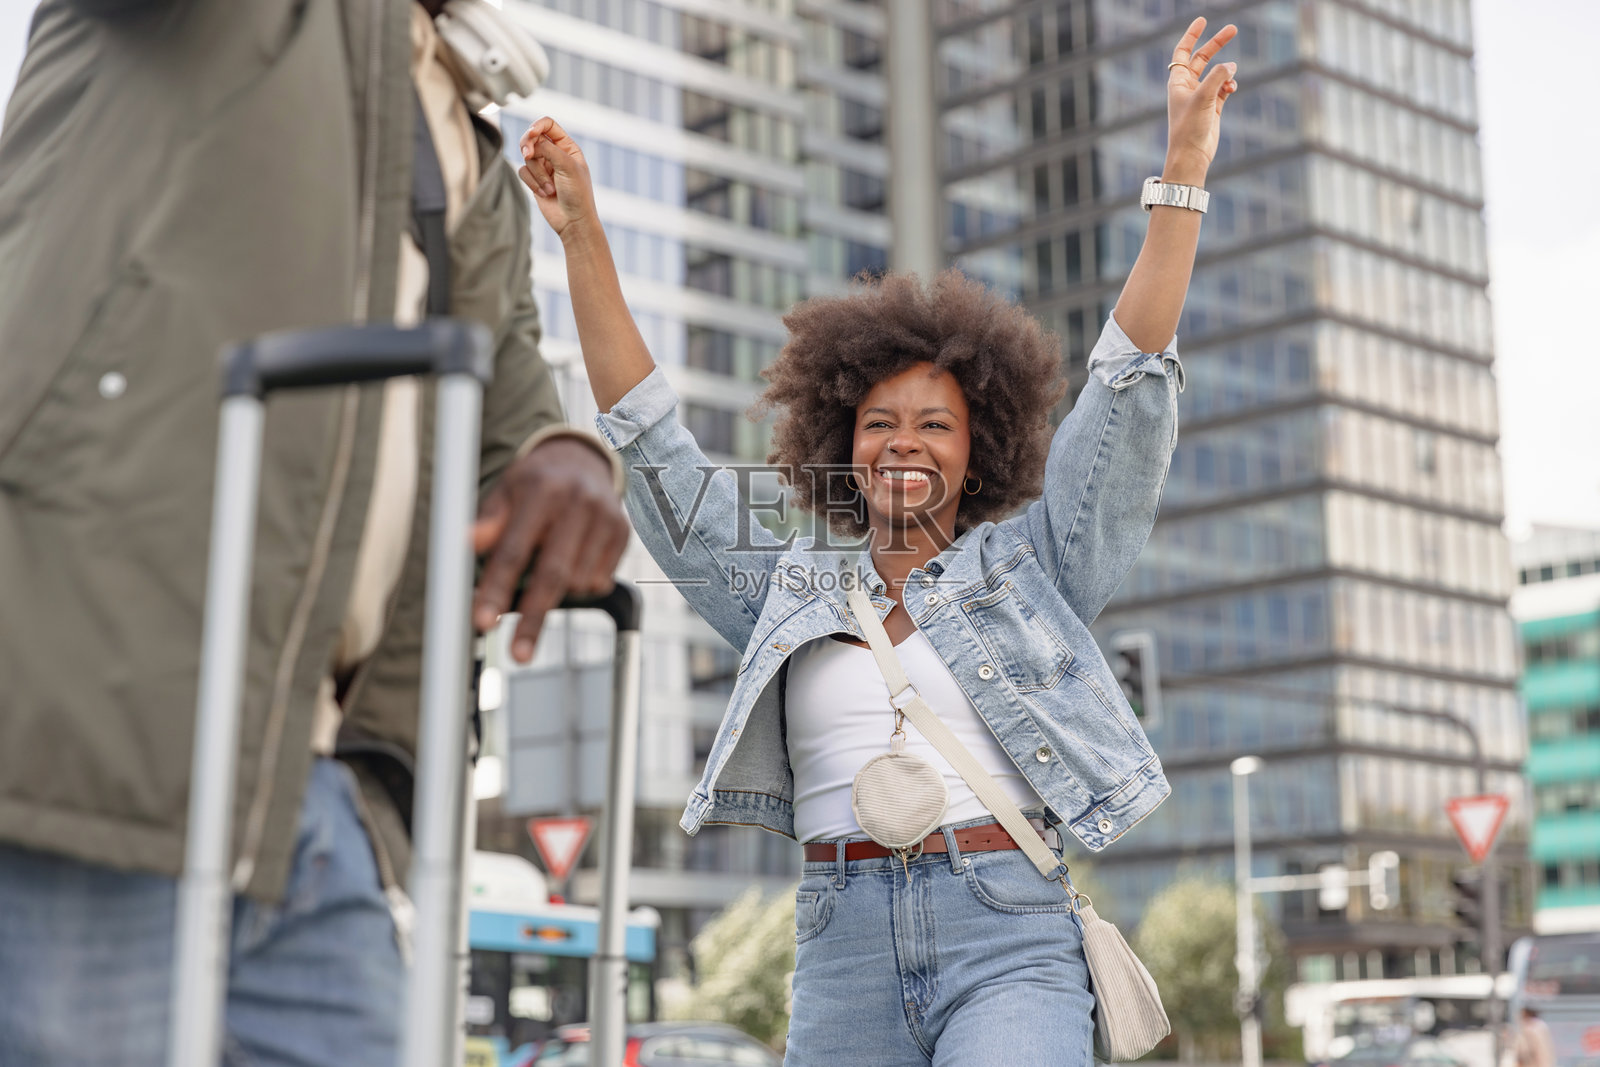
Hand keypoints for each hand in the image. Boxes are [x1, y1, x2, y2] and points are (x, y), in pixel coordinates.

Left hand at [471, 437, 629, 660]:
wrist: (580, 460)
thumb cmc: (534, 482)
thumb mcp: (505, 493)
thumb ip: (488, 522)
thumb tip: (463, 544)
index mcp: (541, 491)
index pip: (514, 549)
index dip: (497, 589)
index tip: (484, 622)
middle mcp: (578, 502)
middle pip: (553, 574)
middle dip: (533, 618)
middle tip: (519, 654)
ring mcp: (605, 517)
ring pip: (578, 582)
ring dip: (556, 593)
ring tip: (546, 568)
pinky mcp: (623, 531)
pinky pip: (599, 580)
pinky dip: (580, 584)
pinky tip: (571, 561)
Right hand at [518, 117, 595, 240]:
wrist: (573, 221)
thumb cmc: (577, 194)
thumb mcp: (567, 166)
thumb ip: (548, 149)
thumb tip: (530, 141)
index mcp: (567, 146)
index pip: (548, 125)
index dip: (537, 126)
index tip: (532, 134)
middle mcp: (555, 154)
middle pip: (532, 137)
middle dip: (529, 146)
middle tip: (528, 154)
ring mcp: (544, 166)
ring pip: (527, 157)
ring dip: (537, 173)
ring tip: (550, 188)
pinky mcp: (534, 179)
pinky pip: (523, 172)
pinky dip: (532, 183)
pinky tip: (545, 193)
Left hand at [1164, 17, 1238, 181]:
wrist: (1192, 156)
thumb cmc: (1189, 128)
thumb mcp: (1203, 97)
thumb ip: (1217, 77)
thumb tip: (1231, 65)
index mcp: (1178, 82)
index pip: (1183, 52)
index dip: (1191, 35)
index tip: (1203, 20)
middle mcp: (1188, 87)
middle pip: (1202, 58)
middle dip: (1216, 44)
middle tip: (1233, 29)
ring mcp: (1201, 96)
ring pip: (1216, 73)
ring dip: (1226, 71)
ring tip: (1231, 78)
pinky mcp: (1213, 107)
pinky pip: (1224, 88)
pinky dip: (1230, 85)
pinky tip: (1232, 88)